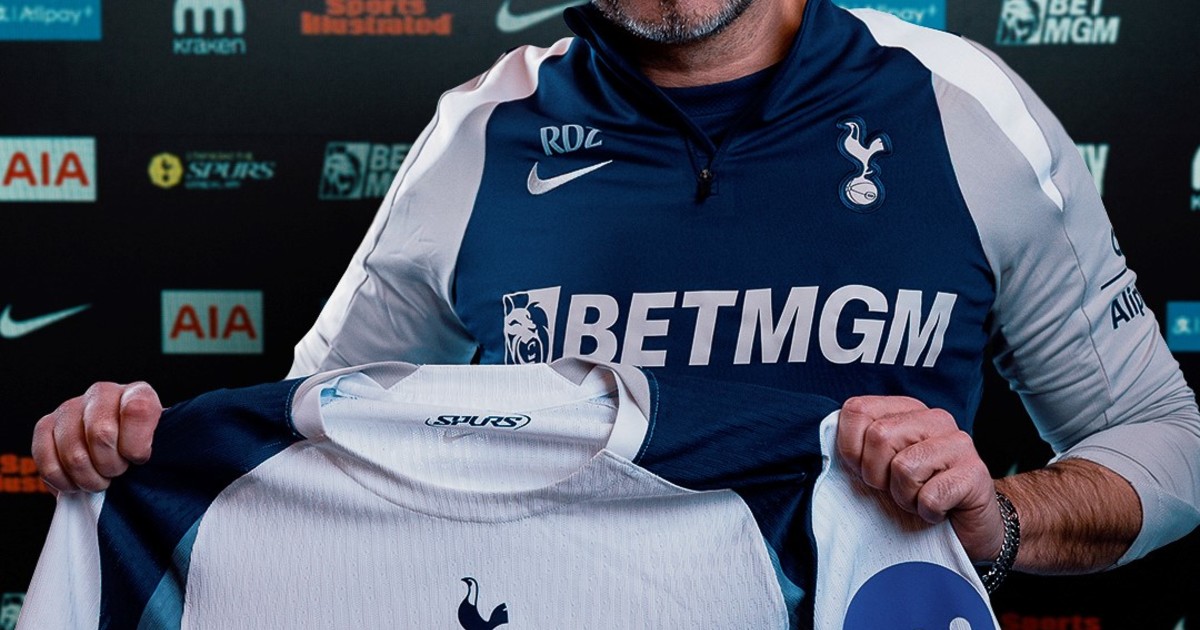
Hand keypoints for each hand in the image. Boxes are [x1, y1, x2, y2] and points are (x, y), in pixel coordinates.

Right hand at [32, 382, 161, 493]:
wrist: (118, 452)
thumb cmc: (143, 450)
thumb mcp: (163, 446)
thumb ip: (163, 448)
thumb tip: (142, 460)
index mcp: (138, 393)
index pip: (138, 409)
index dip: (137, 444)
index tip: (139, 459)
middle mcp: (102, 393)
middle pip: (101, 434)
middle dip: (112, 466)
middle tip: (118, 472)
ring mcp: (70, 407)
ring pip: (74, 454)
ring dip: (89, 478)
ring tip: (100, 480)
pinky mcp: (46, 426)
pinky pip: (46, 461)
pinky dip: (63, 481)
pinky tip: (76, 482)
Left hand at [836, 395, 1002, 561]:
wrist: (965, 527)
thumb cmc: (916, 493)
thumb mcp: (879, 467)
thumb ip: (857, 448)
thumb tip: (827, 437)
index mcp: (906, 410)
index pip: (857, 410)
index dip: (851, 449)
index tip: (866, 469)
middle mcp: (934, 418)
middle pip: (879, 436)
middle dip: (877, 475)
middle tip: (896, 488)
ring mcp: (959, 443)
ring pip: (904, 467)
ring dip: (904, 496)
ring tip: (920, 497)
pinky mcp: (975, 473)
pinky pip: (930, 496)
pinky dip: (928, 512)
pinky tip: (940, 510)